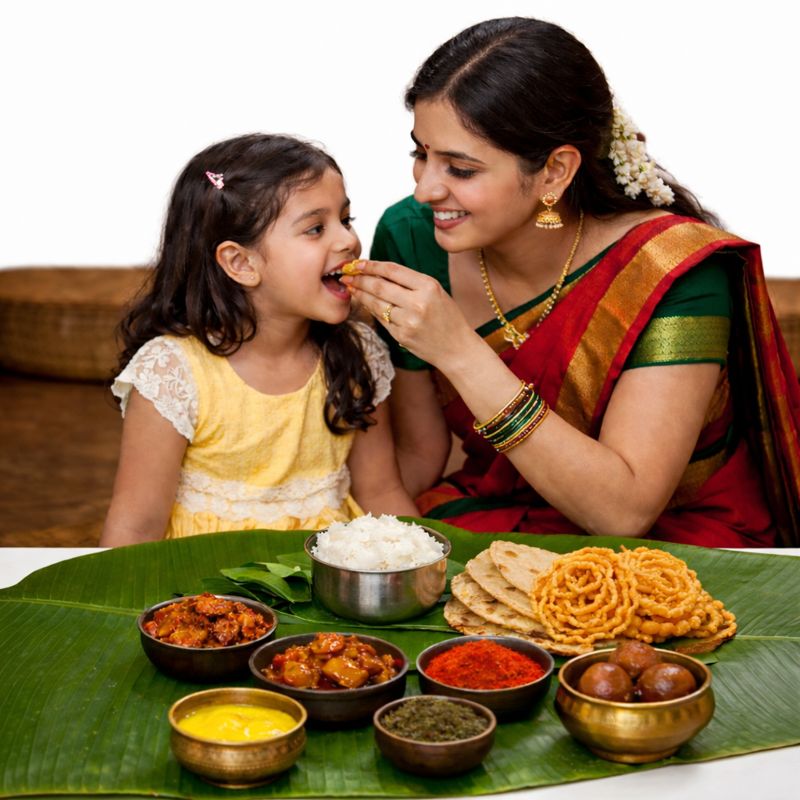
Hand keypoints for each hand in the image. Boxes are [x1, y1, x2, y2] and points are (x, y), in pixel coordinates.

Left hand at [341, 259, 479, 367]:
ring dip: (360, 294)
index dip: (371, 265)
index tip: (358, 263)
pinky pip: (381, 319)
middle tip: (346, 274)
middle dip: (359, 279)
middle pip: (379, 286)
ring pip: (376, 303)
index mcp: (428, 286)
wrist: (457, 348)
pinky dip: (370, 309)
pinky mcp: (401, 335)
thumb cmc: (447, 317)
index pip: (392, 270)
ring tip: (350, 287)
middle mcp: (418, 303)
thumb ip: (411, 282)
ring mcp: (408, 321)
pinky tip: (364, 302)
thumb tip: (380, 272)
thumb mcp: (436, 292)